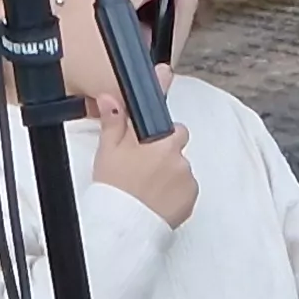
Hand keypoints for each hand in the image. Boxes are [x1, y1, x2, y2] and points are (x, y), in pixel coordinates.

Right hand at [89, 70, 195, 227]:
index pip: (166, 113)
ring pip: (180, 165)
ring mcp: (186, 177)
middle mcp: (176, 155)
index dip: (165, 90)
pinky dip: (175, 190)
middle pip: (175, 140)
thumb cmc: (114, 189)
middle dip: (164, 146)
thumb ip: (113, 122)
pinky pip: (186, 187)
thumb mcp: (107, 152)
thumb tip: (110, 97)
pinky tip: (156, 198)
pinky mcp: (191, 197)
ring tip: (147, 186)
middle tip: (144, 162)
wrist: (123, 226)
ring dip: (169, 170)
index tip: (166, 71)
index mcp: (157, 141)